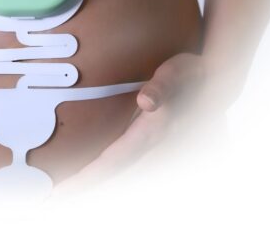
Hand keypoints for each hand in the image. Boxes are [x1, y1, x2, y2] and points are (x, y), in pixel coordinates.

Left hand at [50, 52, 208, 198]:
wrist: (215, 83)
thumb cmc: (191, 75)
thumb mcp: (177, 72)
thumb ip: (163, 85)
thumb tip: (147, 101)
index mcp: (151, 133)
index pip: (113, 161)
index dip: (88, 178)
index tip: (62, 191)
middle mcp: (151, 145)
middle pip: (113, 174)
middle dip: (84, 186)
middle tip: (54, 198)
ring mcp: (153, 147)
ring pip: (120, 172)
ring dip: (95, 181)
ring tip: (67, 190)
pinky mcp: (152, 143)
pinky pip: (126, 163)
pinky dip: (107, 172)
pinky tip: (93, 173)